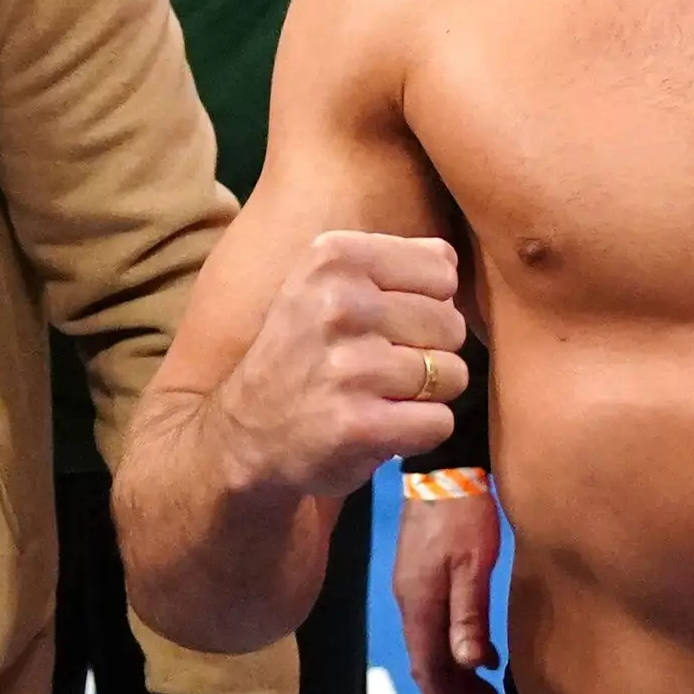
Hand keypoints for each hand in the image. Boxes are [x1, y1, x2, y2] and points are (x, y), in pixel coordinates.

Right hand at [209, 232, 467, 501]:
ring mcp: (349, 366)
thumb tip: (452, 263)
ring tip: (378, 397)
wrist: (241, 437)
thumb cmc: (300, 355)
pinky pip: (439, 423)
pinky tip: (380, 428)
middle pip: (451, 324)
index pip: (442, 269)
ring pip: (452, 375)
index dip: (426, 302)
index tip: (384, 323)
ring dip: (426, 396)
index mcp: (333, 257)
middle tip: (379, 367)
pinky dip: (418, 433)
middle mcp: (338, 303)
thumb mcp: (324, 284)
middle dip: (429, 352)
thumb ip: (391, 263)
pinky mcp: (359, 424)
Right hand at [394, 479, 500, 693]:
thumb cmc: (463, 514)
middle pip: (429, 662)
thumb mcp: (471, 565)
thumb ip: (467, 614)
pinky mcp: (422, 576)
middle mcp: (410, 602)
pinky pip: (437, 627)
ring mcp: (413, 589)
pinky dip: (457, 650)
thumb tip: (465, 664)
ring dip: (457, 678)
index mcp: (419, 603)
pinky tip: (480, 657)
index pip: (428, 666)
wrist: (444, 466)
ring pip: (433, 646)